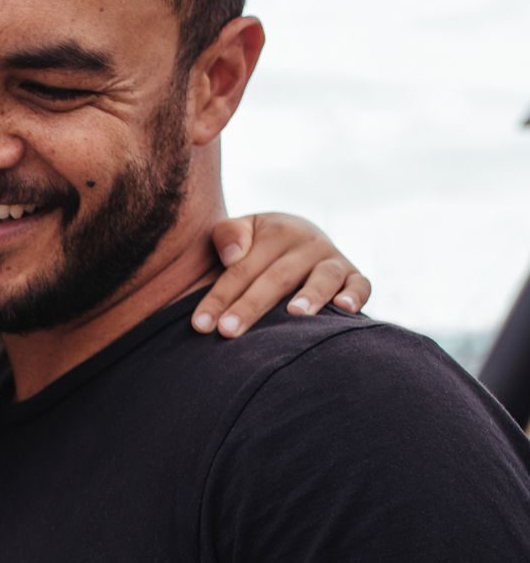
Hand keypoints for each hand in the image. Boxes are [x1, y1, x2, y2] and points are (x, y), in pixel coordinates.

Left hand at [192, 212, 371, 337]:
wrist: (294, 239)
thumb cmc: (255, 247)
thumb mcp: (239, 233)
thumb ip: (228, 236)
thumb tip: (233, 254)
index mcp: (275, 231)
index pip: (242, 268)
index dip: (220, 296)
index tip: (200, 325)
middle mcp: (307, 243)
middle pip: (277, 277)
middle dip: (251, 305)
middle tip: (228, 331)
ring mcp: (332, 259)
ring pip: (322, 278)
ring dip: (310, 296)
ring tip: (293, 314)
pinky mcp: (354, 275)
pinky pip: (361, 285)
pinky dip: (355, 295)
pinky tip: (343, 309)